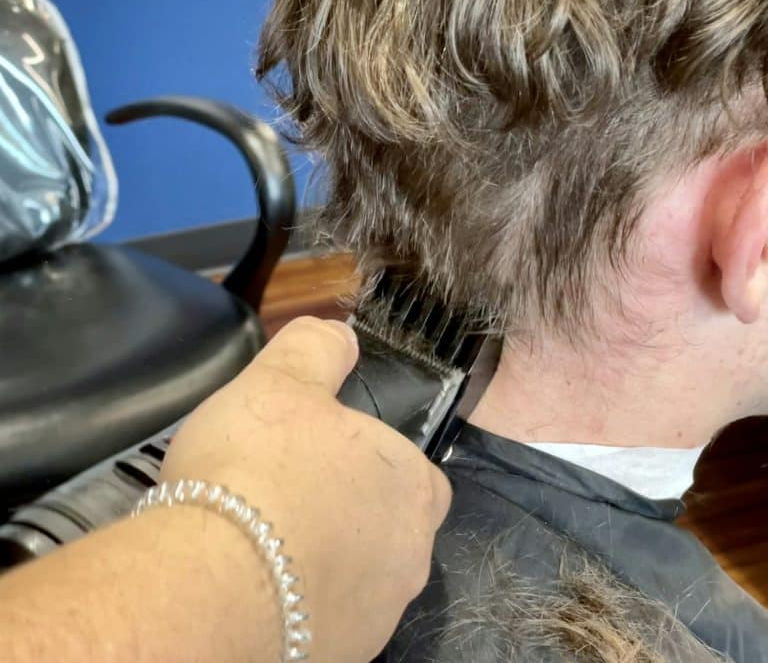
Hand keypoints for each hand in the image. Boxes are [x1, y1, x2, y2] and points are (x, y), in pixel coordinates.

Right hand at [161, 316, 451, 662]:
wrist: (211, 583)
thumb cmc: (257, 468)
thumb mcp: (282, 378)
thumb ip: (318, 347)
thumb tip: (342, 334)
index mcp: (412, 487)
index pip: (415, 473)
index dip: (372, 461)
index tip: (324, 457)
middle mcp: (410, 557)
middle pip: (389, 527)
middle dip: (348, 512)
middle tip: (288, 496)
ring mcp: (377, 617)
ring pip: (360, 577)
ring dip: (325, 558)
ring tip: (265, 542)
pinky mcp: (339, 655)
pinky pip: (325, 618)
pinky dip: (300, 601)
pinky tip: (258, 584)